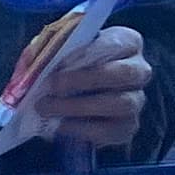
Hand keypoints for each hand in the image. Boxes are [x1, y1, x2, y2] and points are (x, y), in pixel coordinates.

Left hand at [28, 24, 150, 150]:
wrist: (73, 95)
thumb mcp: (59, 49)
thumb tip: (35, 59)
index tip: (61, 60)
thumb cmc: (68, 64)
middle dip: (85, 80)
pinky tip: (59, 124)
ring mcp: (136, 100)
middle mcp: (139, 70)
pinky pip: (109, 130)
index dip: (88, 52)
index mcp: (127, 43)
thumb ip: (50, 49)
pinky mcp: (127, 127)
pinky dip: (81, 128)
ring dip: (78, 107)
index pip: (116, 43)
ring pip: (120, 104)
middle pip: (124, 74)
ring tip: (46, 107)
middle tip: (51, 86)